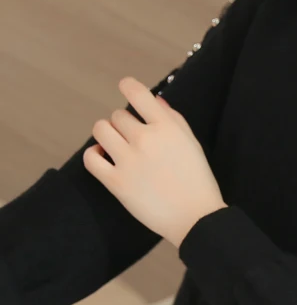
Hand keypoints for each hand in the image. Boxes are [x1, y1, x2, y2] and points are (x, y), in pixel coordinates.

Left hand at [83, 77, 226, 247]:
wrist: (195, 218)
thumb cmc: (198, 181)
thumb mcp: (192, 144)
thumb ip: (174, 119)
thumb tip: (154, 100)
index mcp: (167, 127)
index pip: (137, 93)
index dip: (128, 86)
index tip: (126, 88)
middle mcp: (145, 139)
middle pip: (118, 116)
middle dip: (124, 124)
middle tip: (135, 140)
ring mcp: (128, 161)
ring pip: (100, 130)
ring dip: (107, 134)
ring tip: (116, 146)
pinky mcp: (115, 182)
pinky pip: (91, 157)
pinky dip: (94, 154)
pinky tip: (105, 157)